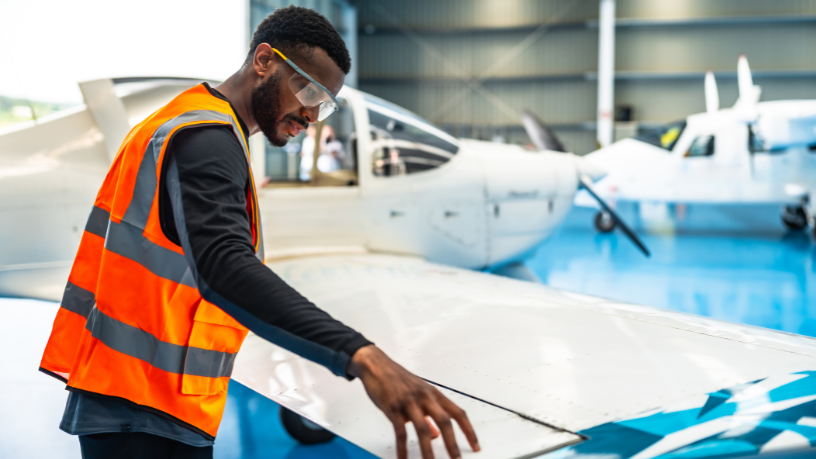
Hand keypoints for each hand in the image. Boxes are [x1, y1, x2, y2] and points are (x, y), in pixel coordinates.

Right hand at [348, 345, 479, 458]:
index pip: (458, 413)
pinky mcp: (392, 407)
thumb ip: (428, 415)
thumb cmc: (398, 379)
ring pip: (422, 428)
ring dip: (428, 450)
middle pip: (445, 421)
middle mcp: (424, 397)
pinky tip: (403, 458)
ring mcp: (408, 401)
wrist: (376, 365)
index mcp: (434, 394)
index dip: (469, 430)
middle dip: (453, 443)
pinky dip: (402, 447)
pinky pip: (400, 431)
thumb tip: (435, 435)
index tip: (475, 446)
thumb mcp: (418, 394)